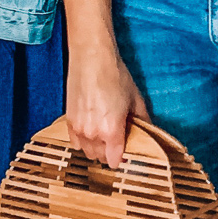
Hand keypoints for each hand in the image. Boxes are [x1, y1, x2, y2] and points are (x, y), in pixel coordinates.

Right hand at [67, 43, 148, 167]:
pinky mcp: (68, 120)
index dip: (122, 159)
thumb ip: (143, 120)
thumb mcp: (136, 99)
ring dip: (96, 148)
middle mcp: (92, 133)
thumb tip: (149, 132)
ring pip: (87, 151)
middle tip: (118, 141)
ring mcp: (78, 128)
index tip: (126, 154)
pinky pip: (75, 142)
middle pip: (100, 158)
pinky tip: (91, 131)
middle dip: (110, 153)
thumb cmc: (115, 75)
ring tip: (104, 136)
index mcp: (111, 131)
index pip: (114, 160)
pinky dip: (83, 141)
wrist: (91, 58)